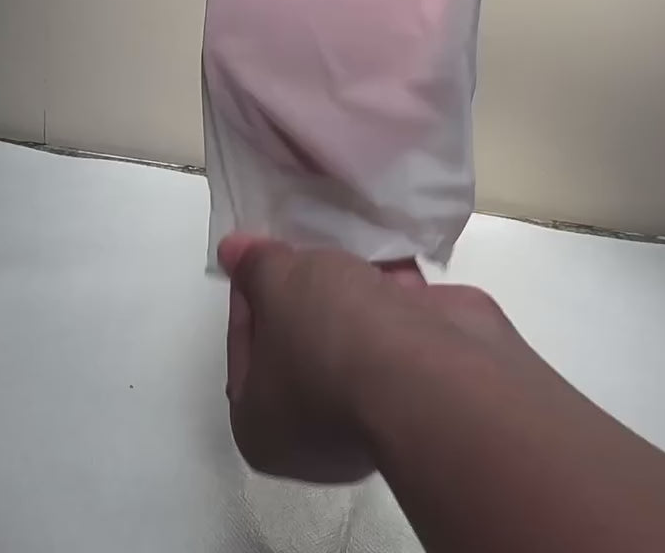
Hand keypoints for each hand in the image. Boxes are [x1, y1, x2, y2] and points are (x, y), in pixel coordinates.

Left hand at [218, 234, 509, 484]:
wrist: (431, 372)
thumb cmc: (333, 339)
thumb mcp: (279, 285)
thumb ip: (256, 265)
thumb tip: (233, 251)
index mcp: (261, 425)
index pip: (244, 345)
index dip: (251, 292)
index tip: (262, 252)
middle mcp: (314, 430)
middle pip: (300, 337)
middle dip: (307, 287)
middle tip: (304, 240)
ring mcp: (374, 407)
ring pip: (353, 331)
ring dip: (354, 285)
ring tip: (346, 232)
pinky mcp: (422, 381)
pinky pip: (398, 324)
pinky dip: (395, 289)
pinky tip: (389, 246)